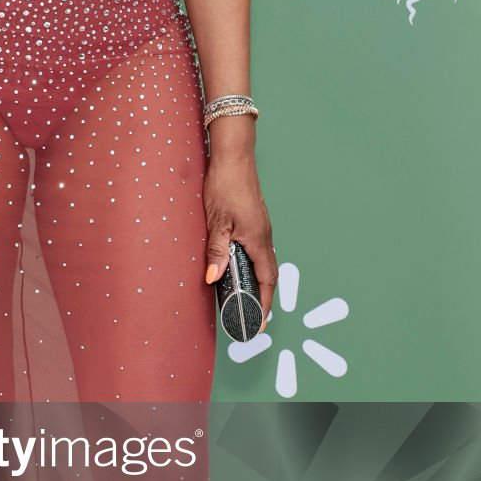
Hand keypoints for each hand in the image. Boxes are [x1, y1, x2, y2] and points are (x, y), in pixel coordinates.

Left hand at [202, 131, 276, 329]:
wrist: (233, 158)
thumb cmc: (225, 185)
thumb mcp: (216, 221)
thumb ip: (216, 251)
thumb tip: (213, 278)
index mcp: (258, 240)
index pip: (267, 281)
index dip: (263, 303)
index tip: (258, 322)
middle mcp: (264, 236)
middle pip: (267, 275)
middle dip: (260, 298)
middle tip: (247, 316)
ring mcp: (260, 229)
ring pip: (262, 262)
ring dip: (255, 282)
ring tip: (241, 298)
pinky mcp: (254, 222)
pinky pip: (256, 251)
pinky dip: (250, 266)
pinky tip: (236, 268)